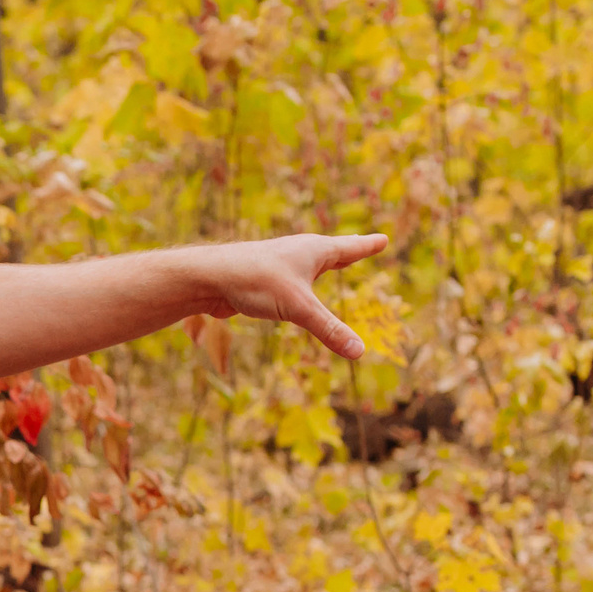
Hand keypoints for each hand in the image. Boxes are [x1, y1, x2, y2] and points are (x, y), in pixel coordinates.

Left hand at [193, 234, 388, 359]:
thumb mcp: (298, 308)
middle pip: (331, 251)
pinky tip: (292, 290)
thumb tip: (360, 352)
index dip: (367, 246)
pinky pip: (288, 281)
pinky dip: (299, 282)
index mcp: (314, 250)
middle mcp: (297, 253)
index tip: (384, 240)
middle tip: (364, 245)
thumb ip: (329, 329)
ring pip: (307, 265)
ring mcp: (278, 265)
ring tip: (330, 266)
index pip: (350, 248)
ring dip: (321, 266)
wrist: (208, 277)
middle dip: (349, 251)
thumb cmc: (256, 281)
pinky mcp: (261, 280)